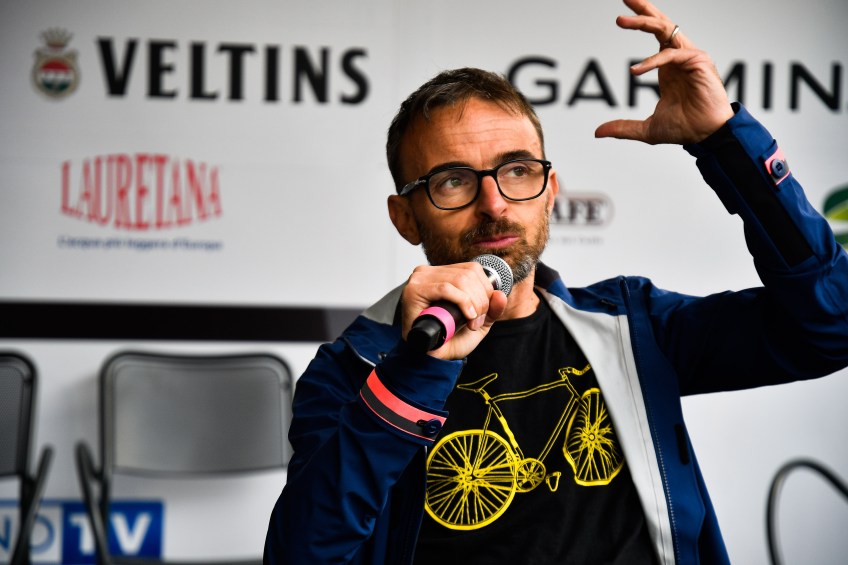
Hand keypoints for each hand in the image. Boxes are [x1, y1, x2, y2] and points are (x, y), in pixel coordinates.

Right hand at [401, 262, 507, 359]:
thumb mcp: (478, 322)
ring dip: (472, 303)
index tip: (483, 314)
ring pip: (459, 280)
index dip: (485, 289)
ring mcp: (420, 279)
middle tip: (476, 322)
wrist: (432, 358)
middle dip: (480, 300)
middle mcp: (429, 273)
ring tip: (471, 322)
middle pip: (468, 274)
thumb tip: (501, 294)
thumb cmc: (449, 338)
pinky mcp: (415, 290)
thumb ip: (492, 309)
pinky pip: (446, 289)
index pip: (472, 269)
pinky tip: (466, 315)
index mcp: (443, 274)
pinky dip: (461, 301)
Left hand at [595, 0, 733, 144]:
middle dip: (643, 9)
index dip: (640, 21)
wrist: (707, 136)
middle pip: (661, 24)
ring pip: (666, 30)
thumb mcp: (647, 128)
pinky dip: (653, 60)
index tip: (621, 16)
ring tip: (622, 20)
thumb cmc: (684, 129)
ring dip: (644, 22)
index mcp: (668, 65)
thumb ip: (623, 127)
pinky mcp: (699, 61)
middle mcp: (679, 56)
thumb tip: (597, 132)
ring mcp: (690, 56)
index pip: (655, 34)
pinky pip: (672, 54)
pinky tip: (635, 70)